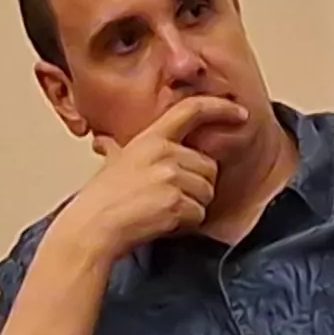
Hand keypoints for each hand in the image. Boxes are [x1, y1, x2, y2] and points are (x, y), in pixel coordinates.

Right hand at [50, 95, 236, 259]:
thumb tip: (105, 144)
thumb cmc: (100, 199)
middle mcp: (164, 152)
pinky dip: (185, 223)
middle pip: (209, 167)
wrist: (93, 226)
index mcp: (151, 138)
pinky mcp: (176, 202)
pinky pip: (199, 214)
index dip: (220, 108)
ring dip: (191, 207)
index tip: (240, 113)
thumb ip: (121, 150)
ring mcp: (171, 176)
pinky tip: (162, 221)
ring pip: (207, 193)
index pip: (191, 110)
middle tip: (167, 197)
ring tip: (161, 209)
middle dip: (196, 186)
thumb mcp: (112, 162)